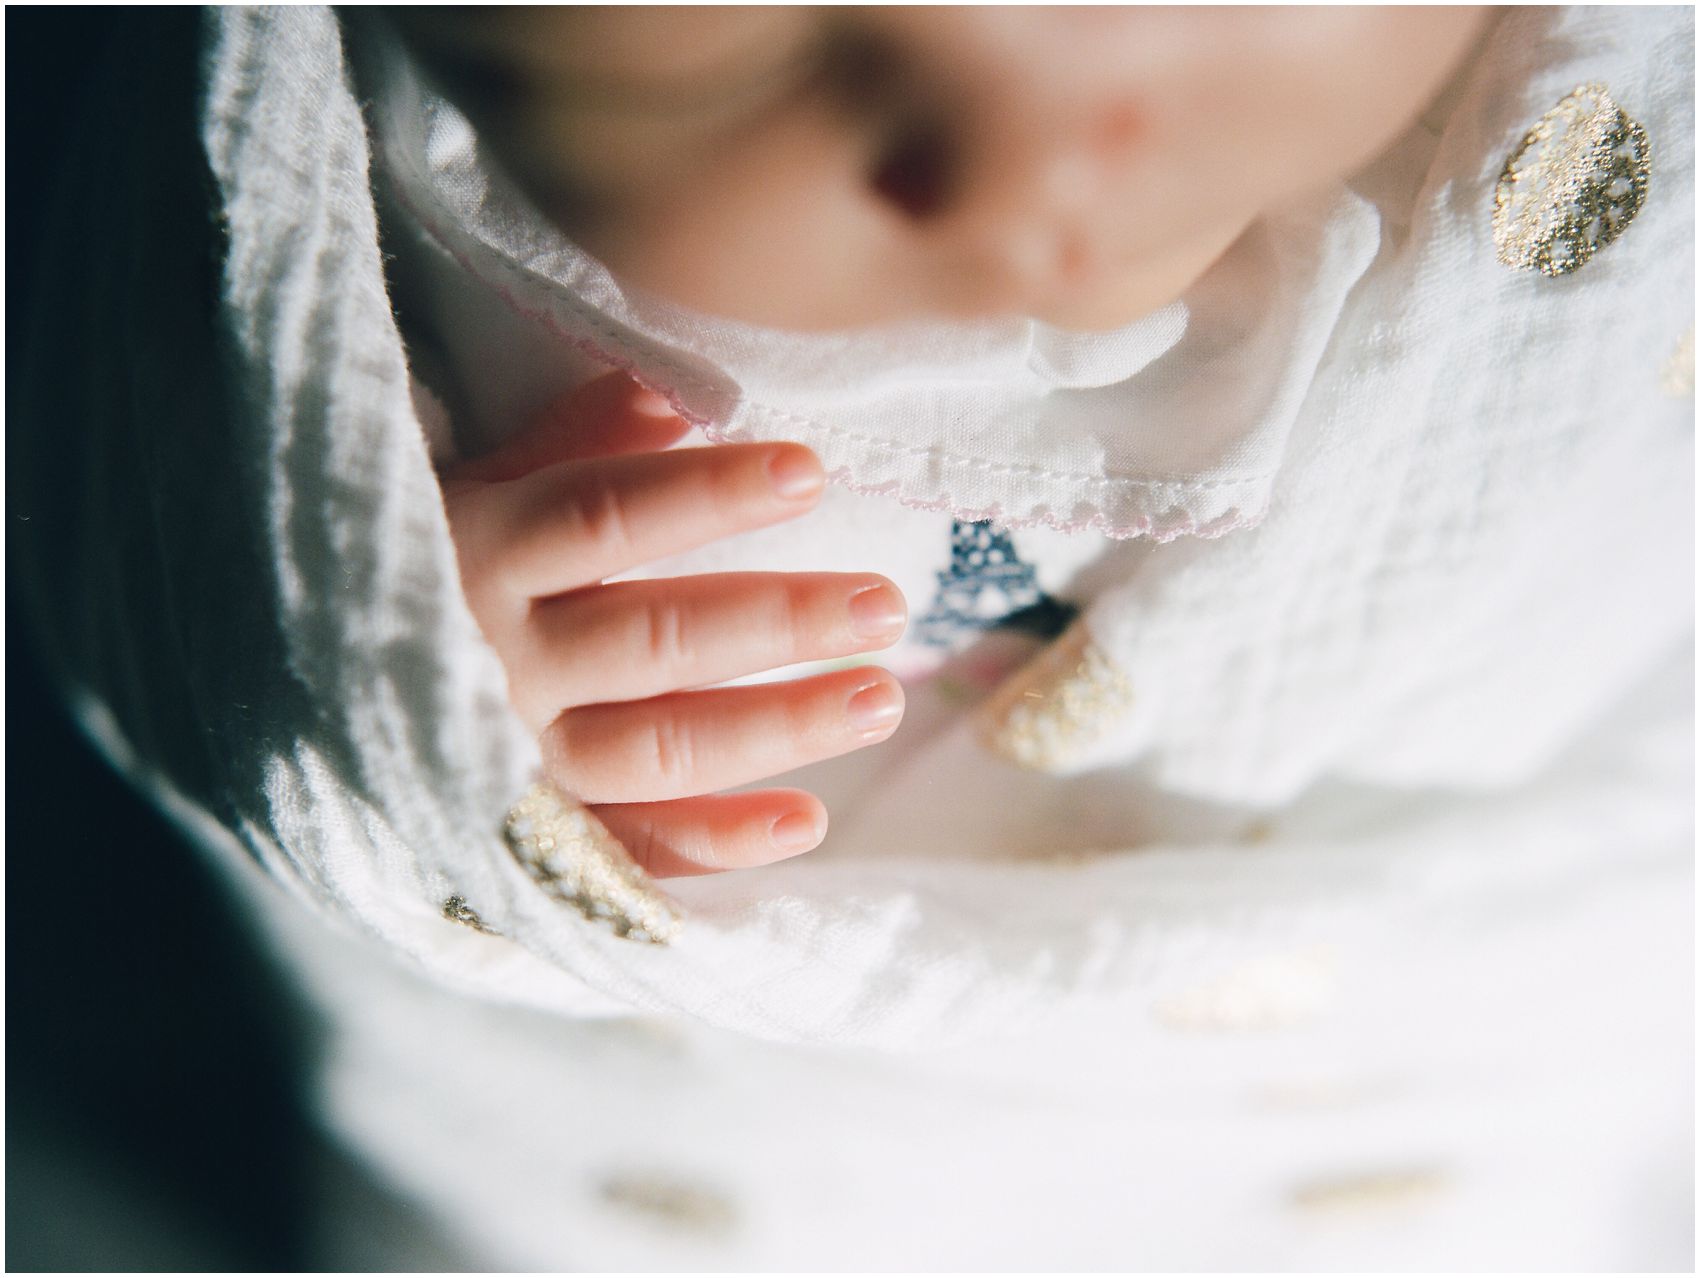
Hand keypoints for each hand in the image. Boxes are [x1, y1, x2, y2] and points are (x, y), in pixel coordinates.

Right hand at [441, 372, 906, 877]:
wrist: (298, 702)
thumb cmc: (411, 571)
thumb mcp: (465, 492)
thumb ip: (562, 446)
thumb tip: (672, 394)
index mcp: (479, 557)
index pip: (603, 517)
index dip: (706, 496)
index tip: (809, 472)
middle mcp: (496, 664)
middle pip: (653, 638)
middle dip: (777, 621)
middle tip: (884, 605)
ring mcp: (514, 761)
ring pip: (656, 745)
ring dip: (775, 727)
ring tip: (880, 697)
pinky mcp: (531, 837)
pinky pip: (628, 846)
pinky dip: (715, 840)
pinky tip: (808, 822)